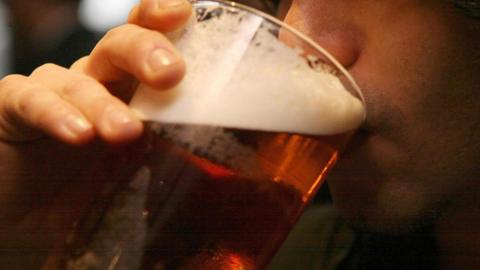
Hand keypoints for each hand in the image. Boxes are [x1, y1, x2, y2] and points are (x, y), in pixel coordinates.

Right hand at [0, 0, 191, 265]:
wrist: (23, 218)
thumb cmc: (87, 193)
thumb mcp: (138, 175)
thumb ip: (171, 160)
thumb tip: (224, 166)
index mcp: (128, 91)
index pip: (147, 41)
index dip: (162, 21)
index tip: (182, 13)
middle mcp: (94, 83)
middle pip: (118, 46)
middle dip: (144, 50)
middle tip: (170, 73)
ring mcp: (52, 92)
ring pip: (79, 76)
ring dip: (104, 102)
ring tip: (125, 132)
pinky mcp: (10, 109)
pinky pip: (29, 98)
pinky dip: (54, 113)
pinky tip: (77, 134)